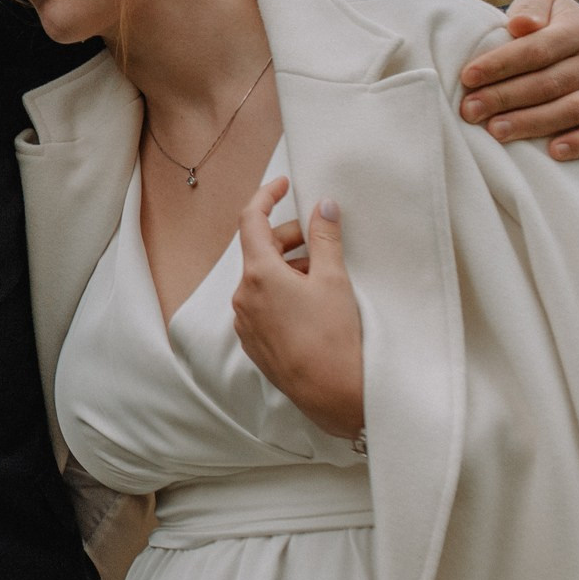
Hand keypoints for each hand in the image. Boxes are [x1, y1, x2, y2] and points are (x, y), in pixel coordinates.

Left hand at [233, 177, 364, 440]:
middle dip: (288, 238)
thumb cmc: (336, 336)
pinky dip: (282, 292)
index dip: (266, 196)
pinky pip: (262, 304)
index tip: (283, 185)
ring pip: (262, 279)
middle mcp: (242, 296)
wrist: (333, 395)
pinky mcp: (254, 343)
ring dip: (288, 268)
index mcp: (258, 274)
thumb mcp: (334, 279)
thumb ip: (325, 237)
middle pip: (259, 250)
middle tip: (320, 239)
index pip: (251, 219)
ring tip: (323, 275)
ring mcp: (245, 322)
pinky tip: (312, 302)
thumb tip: (323, 205)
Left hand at [459, 0, 578, 160]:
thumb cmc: (547, 26)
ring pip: (572, 109)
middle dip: (505, 98)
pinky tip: (553, 153)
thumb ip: (529, 12)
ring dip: (532, 123)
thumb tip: (521, 24)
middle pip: (549, 83)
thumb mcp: (539, 8)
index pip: (537, 49)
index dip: (501, 64)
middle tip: (470, 111)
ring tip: (496, 131)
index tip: (468, 77)